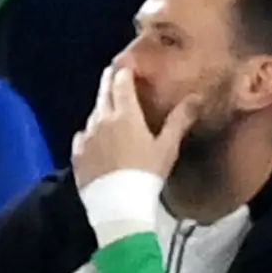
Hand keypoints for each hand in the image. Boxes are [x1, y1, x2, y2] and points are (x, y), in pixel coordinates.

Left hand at [71, 62, 194, 188]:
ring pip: (93, 115)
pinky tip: (96, 139)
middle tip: (113, 73)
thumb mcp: (167, 148)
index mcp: (125, 115)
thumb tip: (195, 98)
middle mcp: (102, 120)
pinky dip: (90, 133)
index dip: (123, 71)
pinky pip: (82, 136)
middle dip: (109, 81)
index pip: (121, 82)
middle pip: (103, 93)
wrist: (118, 207)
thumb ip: (179, 120)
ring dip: (102, 109)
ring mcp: (86, 138)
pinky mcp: (76, 155)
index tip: (126, 65)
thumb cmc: (146, 176)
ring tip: (109, 110)